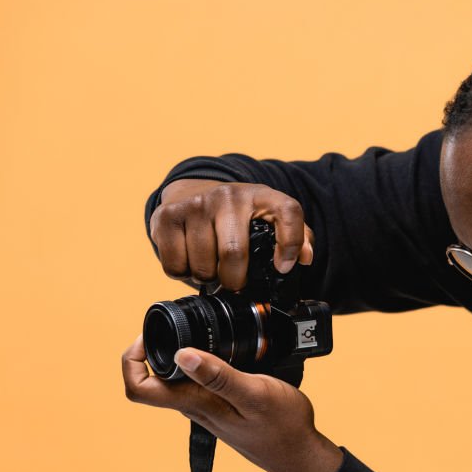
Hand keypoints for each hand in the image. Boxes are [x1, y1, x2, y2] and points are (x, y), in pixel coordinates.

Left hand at [122, 335, 342, 471]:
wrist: (300, 453)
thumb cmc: (282, 426)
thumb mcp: (255, 394)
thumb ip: (219, 377)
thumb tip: (182, 355)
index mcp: (194, 402)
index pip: (139, 388)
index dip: (133, 360)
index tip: (149, 336)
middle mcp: (194, 406)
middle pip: (151, 381)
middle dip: (152, 349)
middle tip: (172, 325)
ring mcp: (207, 407)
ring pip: (174, 380)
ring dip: (176, 354)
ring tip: (195, 332)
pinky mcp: (222, 405)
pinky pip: (197, 382)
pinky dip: (200, 362)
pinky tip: (221, 351)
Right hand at [151, 179, 315, 288]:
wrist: (192, 191)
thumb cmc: (238, 215)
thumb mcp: (269, 217)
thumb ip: (296, 236)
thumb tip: (304, 259)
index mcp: (261, 195)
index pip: (287, 212)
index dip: (291, 243)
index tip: (283, 267)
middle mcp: (228, 196)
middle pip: (233, 254)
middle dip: (234, 280)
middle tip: (233, 280)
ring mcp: (196, 203)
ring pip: (202, 266)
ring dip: (207, 278)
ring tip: (210, 267)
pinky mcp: (166, 215)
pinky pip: (175, 265)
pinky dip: (182, 273)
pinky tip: (189, 259)